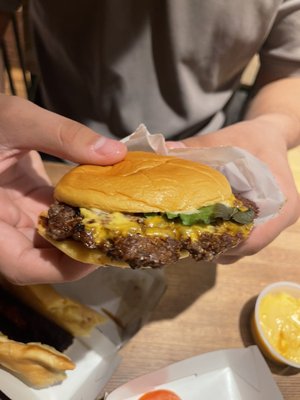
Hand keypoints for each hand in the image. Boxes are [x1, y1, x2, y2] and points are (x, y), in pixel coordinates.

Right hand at [0, 95, 126, 283]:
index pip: (22, 266)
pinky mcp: (26, 205)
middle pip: (42, 260)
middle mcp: (1, 226)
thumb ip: (63, 135)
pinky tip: (101, 203)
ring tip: (117, 223)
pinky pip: (54, 219)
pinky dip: (77, 214)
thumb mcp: (16, 120)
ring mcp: (13, 217)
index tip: (100, 253)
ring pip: (51, 241)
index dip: (62, 269)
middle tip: (119, 238)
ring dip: (84, 234)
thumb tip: (115, 153)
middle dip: (82, 254)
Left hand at [181, 114, 299, 262]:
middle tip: (187, 234)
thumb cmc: (252, 138)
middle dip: (215, 244)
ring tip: (191, 231)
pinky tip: (202, 226)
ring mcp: (270, 225)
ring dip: (216, 244)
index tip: (198, 235)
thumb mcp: (226, 139)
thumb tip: (165, 150)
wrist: (267, 135)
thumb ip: (197, 148)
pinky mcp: (259, 224)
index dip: (225, 243)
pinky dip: (221, 238)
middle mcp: (279, 218)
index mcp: (281, 201)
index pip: (254, 239)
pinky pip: (239, 242)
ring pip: (240, 249)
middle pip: (245, 247)